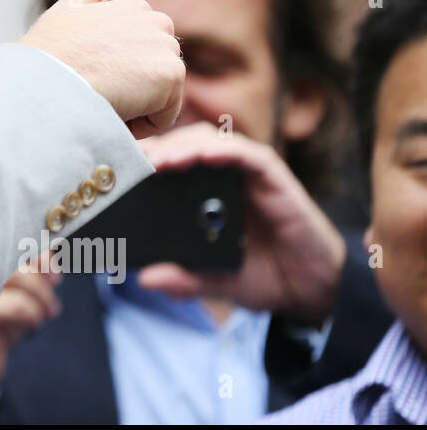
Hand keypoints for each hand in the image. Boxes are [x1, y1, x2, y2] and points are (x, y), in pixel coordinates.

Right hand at [19, 0, 184, 137]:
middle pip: (154, 77)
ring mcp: (165, 46)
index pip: (140, 56)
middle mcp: (155, 21)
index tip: (87, 76)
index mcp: (134, 8)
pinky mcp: (171, 74)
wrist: (46, 79)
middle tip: (93, 90)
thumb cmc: (47, 53)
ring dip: (134, 108)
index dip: (114, 74)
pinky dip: (140, 125)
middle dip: (130, 92)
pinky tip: (113, 110)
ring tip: (101, 100)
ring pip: (159, 98)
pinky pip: (164, 117)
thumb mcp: (66, 11)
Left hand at [135, 121, 345, 323]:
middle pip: (183, 144)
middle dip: (155, 149)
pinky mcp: (274, 177)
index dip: (143, 160)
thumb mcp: (213, 282)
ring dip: (182, 146)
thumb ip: (182, 280)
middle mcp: (224, 177)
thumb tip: (145, 279)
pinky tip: (202, 157)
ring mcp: (249, 174)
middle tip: (129, 161)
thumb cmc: (262, 276)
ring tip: (157, 161)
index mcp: (204, 194)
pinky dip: (223, 151)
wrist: (313, 289)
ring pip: (210, 141)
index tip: (116, 169)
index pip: (168, 163)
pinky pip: (247, 154)